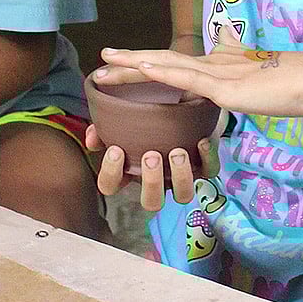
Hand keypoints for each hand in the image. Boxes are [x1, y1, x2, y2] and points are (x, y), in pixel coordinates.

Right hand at [87, 121, 218, 211]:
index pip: (111, 186)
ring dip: (181, 177)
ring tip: (178, 152)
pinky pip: (209, 171)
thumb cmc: (141, 116)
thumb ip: (102, 127)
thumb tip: (93, 139)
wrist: (172, 99)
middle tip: (151, 156)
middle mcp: (154, 179)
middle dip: (152, 182)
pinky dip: (207, 159)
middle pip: (151, 202)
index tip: (116, 150)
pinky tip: (201, 141)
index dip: (111, 174)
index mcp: (128, 170)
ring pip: (183, 195)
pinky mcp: (202, 165)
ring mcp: (179, 176)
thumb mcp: (118, 117)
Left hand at [98, 29, 302, 120]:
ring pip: (168, 67)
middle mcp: (213, 65)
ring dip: (136, 65)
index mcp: (218, 65)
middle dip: (130, 62)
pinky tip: (144, 69)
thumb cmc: (292, 85)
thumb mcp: (256, 81)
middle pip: (163, 62)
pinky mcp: (227, 89)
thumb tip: (219, 65)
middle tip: (100, 60)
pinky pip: (189, 81)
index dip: (146, 62)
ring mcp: (219, 75)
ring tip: (108, 63)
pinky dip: (163, 73)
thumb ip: (235, 74)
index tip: (120, 63)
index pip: (174, 64)